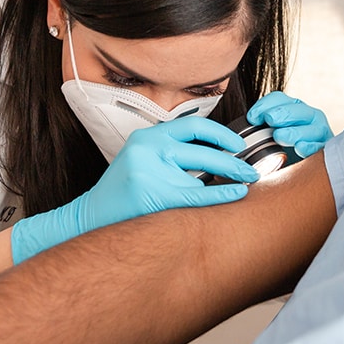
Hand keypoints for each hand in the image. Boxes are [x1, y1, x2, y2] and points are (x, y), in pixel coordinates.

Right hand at [9, 117, 254, 263]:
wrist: (91, 217)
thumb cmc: (124, 193)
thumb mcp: (144, 161)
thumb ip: (172, 154)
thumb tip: (219, 154)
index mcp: (147, 136)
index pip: (192, 125)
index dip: (220, 132)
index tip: (238, 143)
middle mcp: (147, 147)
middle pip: (202, 148)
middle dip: (233, 158)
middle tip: (252, 167)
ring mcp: (149, 171)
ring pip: (202, 170)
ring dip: (230, 174)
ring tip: (247, 180)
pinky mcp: (153, 194)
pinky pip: (197, 194)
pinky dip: (221, 193)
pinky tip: (236, 194)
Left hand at [247, 91, 333, 158]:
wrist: (305, 171)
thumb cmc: (284, 151)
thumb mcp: (271, 135)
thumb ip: (261, 127)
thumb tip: (247, 123)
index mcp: (293, 108)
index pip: (279, 98)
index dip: (264, 105)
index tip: (252, 118)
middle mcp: (310, 116)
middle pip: (297, 109)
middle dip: (282, 113)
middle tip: (269, 121)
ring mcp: (320, 132)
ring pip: (311, 127)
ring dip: (294, 131)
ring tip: (279, 136)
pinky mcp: (326, 150)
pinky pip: (320, 146)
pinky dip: (310, 146)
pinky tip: (299, 148)